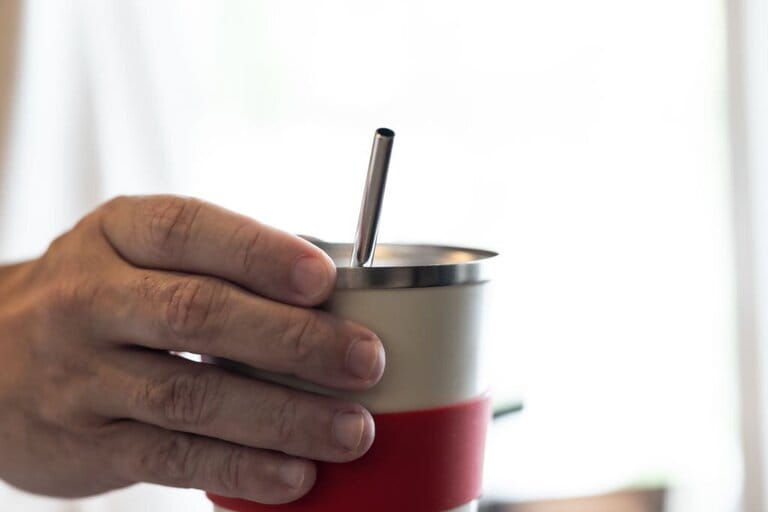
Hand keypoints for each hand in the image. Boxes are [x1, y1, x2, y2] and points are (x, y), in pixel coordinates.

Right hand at [0, 195, 384, 503]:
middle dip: (293, 341)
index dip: (261, 253)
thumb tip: (334, 296)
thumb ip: (216, 264)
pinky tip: (295, 477)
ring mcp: (83, 374)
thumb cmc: (101, 296)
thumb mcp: (136, 253)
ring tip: (351, 431)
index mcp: (118, 234)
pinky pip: (172, 457)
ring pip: (192, 395)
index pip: (190, 230)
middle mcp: (92, 298)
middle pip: (199, 314)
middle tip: (365, 360)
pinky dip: (240, 469)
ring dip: (282, 417)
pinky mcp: (87, 441)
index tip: (326, 280)